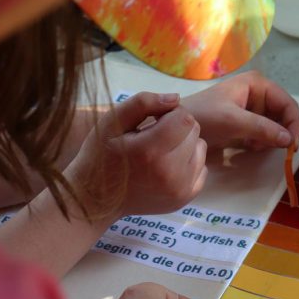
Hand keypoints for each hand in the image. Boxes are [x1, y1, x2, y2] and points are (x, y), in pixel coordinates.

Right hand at [68, 92, 207, 217]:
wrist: (95, 201)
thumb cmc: (101, 156)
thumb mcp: (112, 122)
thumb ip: (142, 103)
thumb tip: (176, 98)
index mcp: (150, 151)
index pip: (185, 118)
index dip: (171, 113)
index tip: (153, 120)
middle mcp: (170, 173)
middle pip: (194, 131)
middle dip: (177, 128)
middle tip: (154, 137)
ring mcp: (180, 189)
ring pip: (200, 148)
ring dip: (184, 145)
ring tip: (159, 152)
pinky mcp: (186, 198)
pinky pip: (202, 168)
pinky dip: (188, 164)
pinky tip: (166, 168)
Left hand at [181, 71, 298, 150]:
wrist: (177, 126)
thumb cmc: (204, 116)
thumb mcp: (234, 121)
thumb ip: (263, 129)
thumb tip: (289, 140)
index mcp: (258, 84)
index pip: (287, 103)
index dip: (294, 123)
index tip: (293, 146)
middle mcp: (258, 93)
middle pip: (283, 115)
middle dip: (282, 132)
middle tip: (279, 150)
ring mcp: (253, 108)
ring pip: (276, 126)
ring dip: (271, 139)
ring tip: (256, 146)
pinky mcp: (246, 123)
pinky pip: (264, 133)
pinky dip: (262, 142)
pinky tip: (250, 146)